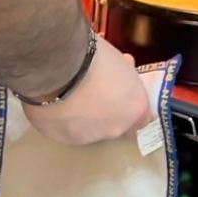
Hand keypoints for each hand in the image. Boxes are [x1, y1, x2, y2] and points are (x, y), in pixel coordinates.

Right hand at [22, 37, 151, 144]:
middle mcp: (116, 129)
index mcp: (136, 108)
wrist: (57, 67)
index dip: (130, 108)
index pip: (143, 120)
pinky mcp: (64, 139)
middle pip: (116, 126)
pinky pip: (66, 131)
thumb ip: (124, 73)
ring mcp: (90, 138)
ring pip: (90, 131)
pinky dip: (63, 120)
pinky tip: (54, 104)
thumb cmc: (91, 56)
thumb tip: (124, 67)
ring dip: (83, 118)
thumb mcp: (118, 60)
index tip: (121, 98)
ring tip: (68, 97)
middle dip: (106, 112)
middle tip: (92, 93)